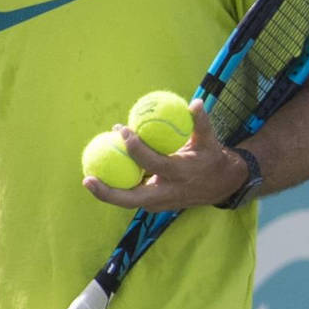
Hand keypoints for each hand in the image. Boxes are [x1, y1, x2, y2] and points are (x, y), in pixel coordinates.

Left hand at [84, 98, 250, 211]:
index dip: (135, 149)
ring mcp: (160, 203)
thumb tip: (195, 103)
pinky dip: (119, 186)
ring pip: (128, 201)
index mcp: (180, 174)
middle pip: (132, 199)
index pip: (153, 163)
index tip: (122, 130)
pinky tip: (104, 173)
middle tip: (87, 179)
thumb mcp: (210, 140)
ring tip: (89, 177)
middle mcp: (168, 193)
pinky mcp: (156, 206)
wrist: (221, 186)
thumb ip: (201, 122)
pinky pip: (133, 195)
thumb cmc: (211, 158)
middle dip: (108, 192)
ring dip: (108, 191)